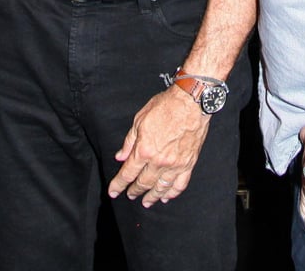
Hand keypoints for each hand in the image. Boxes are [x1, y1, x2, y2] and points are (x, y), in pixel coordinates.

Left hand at [107, 86, 210, 207]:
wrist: (190, 103)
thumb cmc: (165, 106)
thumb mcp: (140, 119)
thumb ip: (129, 141)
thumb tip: (120, 157)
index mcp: (144, 149)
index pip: (128, 173)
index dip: (118, 184)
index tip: (113, 191)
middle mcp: (159, 161)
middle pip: (143, 183)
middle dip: (134, 191)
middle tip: (130, 195)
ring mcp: (175, 165)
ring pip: (161, 188)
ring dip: (152, 197)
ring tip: (146, 202)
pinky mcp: (188, 164)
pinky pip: (179, 185)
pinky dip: (172, 193)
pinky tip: (167, 197)